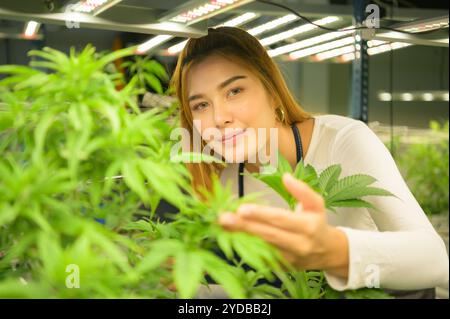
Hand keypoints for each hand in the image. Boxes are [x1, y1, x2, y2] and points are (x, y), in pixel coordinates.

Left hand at [218, 173, 348, 277]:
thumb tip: (286, 177)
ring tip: (220, 226)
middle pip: (267, 235)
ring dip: (239, 236)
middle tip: (223, 218)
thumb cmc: (317, 223)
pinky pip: (259, 256)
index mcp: (308, 227)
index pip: (281, 219)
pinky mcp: (279, 266)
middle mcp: (298, 245)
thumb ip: (302, 190)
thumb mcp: (316, 204)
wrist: (326, 253)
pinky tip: (228, 236)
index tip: (242, 209)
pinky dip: (243, 246)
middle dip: (244, 226)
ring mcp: (287, 258)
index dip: (261, 214)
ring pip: (261, 247)